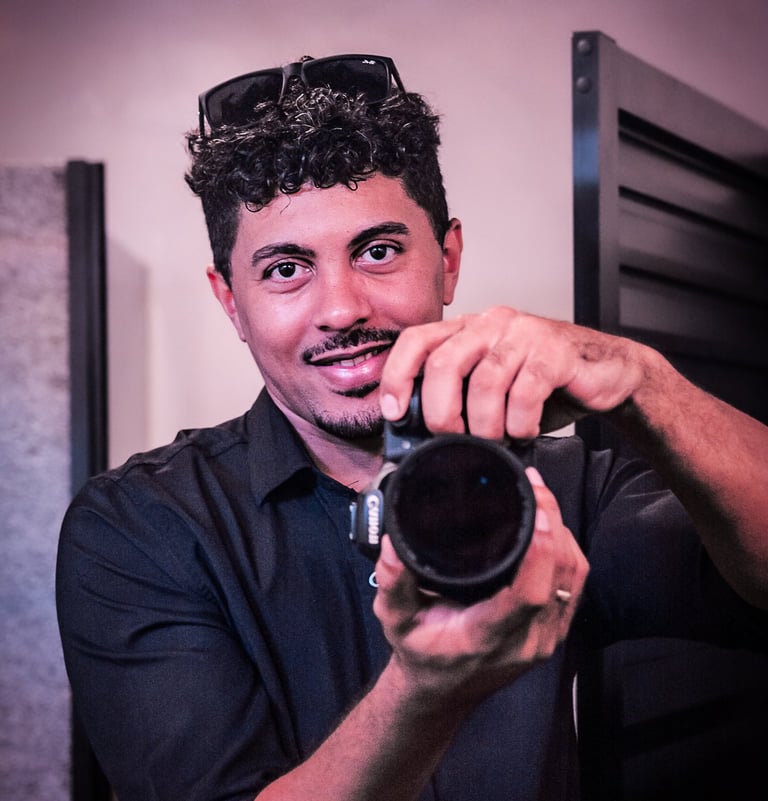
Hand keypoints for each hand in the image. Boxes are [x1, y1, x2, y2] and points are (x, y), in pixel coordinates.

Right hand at [373, 467, 588, 707]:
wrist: (441, 690)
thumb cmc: (421, 652)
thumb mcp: (395, 621)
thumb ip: (393, 585)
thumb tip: (392, 545)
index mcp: (487, 637)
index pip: (528, 595)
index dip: (539, 552)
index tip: (534, 511)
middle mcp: (525, 640)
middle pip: (559, 577)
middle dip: (553, 525)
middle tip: (534, 485)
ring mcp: (545, 638)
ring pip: (573, 576)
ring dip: (563, 532)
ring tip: (541, 495)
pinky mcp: (554, 630)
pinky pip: (575, 583)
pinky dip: (567, 549)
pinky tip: (551, 524)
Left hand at [380, 307, 648, 440]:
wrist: (607, 372)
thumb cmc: (545, 383)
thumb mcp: (493, 388)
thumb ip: (460, 398)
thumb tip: (421, 436)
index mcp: (468, 329)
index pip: (416, 340)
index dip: (396, 376)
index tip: (393, 413)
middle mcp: (491, 324)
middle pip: (444, 363)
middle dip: (440, 411)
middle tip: (450, 437)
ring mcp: (523, 334)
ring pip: (485, 381)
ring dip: (485, 424)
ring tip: (494, 439)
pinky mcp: (554, 351)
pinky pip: (525, 391)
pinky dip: (520, 422)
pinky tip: (524, 430)